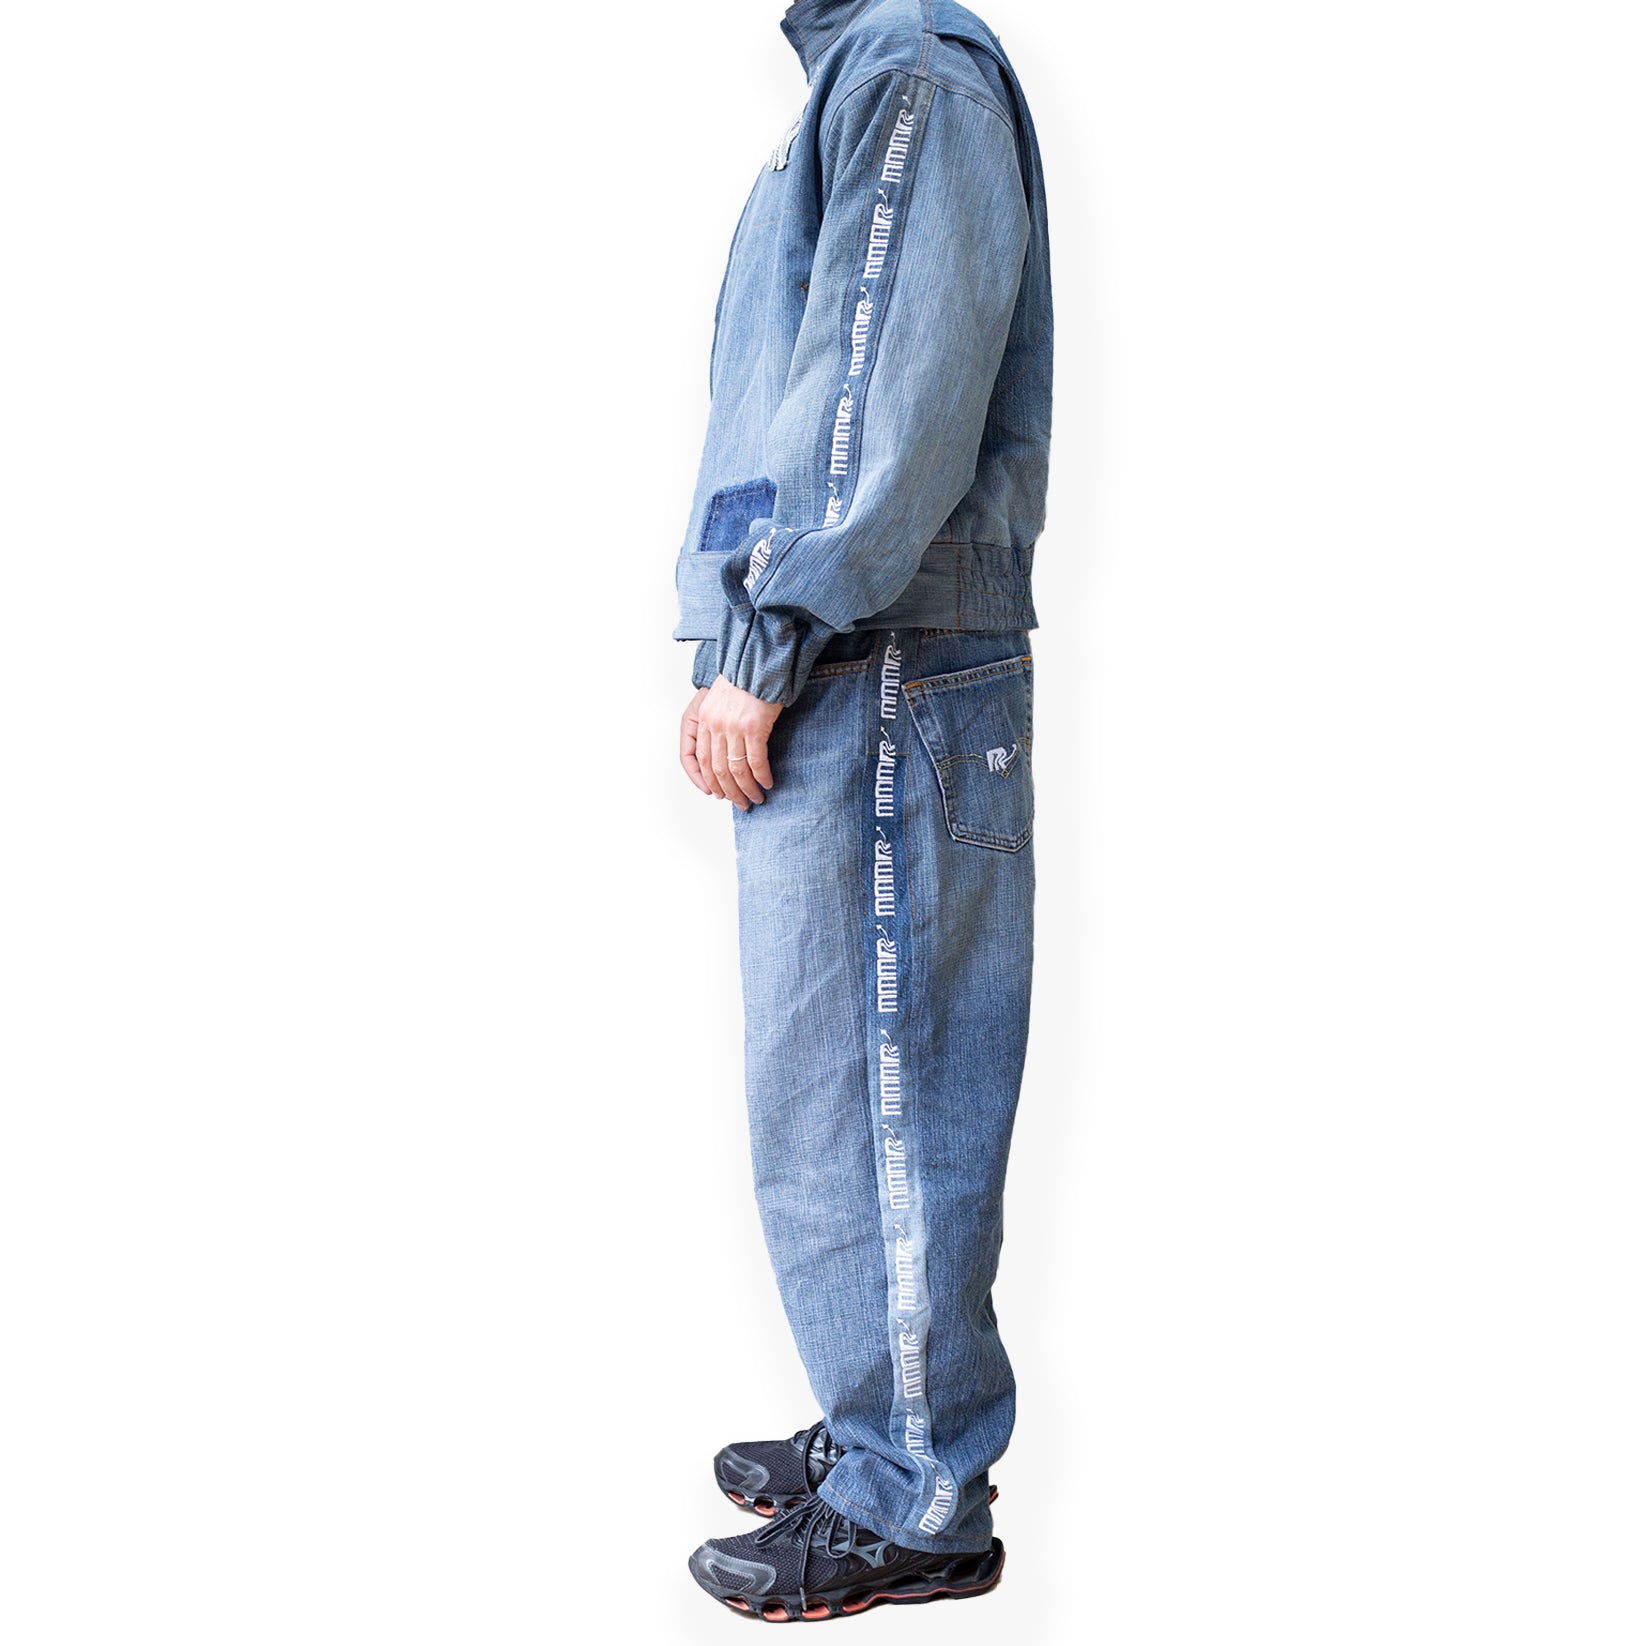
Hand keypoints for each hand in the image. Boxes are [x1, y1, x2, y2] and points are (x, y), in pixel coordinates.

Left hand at [679, 676, 781, 809]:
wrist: (759, 662)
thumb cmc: (744, 679)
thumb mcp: (719, 700)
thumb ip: (716, 723)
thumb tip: (723, 751)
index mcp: (702, 719)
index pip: (695, 758)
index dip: (704, 780)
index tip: (715, 793)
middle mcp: (714, 725)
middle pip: (716, 770)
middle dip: (729, 791)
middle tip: (739, 803)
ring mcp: (733, 728)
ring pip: (735, 770)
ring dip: (746, 789)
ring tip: (755, 798)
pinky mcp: (754, 728)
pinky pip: (755, 762)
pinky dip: (761, 777)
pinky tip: (767, 783)